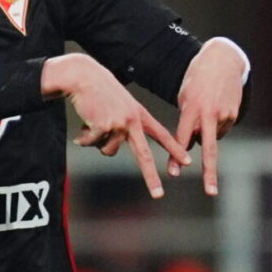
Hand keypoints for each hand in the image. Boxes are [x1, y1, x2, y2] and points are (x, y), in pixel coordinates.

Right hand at [42, 54, 190, 198]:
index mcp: (139, 114)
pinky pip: (92, 144)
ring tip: (93, 122)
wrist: (83, 77)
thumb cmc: (98, 91)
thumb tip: (110, 151)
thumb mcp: (118, 106)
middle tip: (158, 195)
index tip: (187, 161)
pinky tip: (83, 123)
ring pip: (108, 150)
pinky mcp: (104, 126)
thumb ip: (122, 126)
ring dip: (97, 141)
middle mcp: (132, 120)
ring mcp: (119, 124)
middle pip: (144, 155)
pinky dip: (84, 138)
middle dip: (150, 177)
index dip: (174, 148)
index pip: (161, 134)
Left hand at [169, 37, 246, 195]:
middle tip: (210, 191)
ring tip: (204, 111)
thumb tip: (193, 143)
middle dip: (209, 172)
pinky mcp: (234, 114)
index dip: (176, 156)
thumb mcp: (186, 95)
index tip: (172, 173)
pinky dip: (215, 126)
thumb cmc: (196, 79)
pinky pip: (221, 129)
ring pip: (212, 137)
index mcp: (192, 108)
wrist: (222, 60)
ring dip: (206, 133)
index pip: (183, 137)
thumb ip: (187, 119)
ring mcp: (224, 114)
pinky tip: (214, 109)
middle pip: (208, 148)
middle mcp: (209, 113)